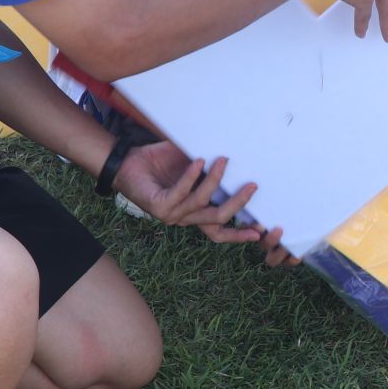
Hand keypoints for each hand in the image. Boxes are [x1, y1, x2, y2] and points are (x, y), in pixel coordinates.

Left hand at [113, 143, 268, 246]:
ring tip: (223, 160)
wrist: (127, 163)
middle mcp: (185, 218)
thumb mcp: (191, 167)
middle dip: (237, 204)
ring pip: (202, 203)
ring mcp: (172, 214)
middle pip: (218, 220)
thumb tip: (235, 154)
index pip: (219, 231)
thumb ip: (210, 168)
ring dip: (214, 180)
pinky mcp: (159, 206)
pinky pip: (181, 192)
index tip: (260, 232)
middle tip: (252, 186)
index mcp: (194, 213)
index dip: (239, 234)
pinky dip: (191, 176)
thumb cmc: (159, 164)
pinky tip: (198, 161)